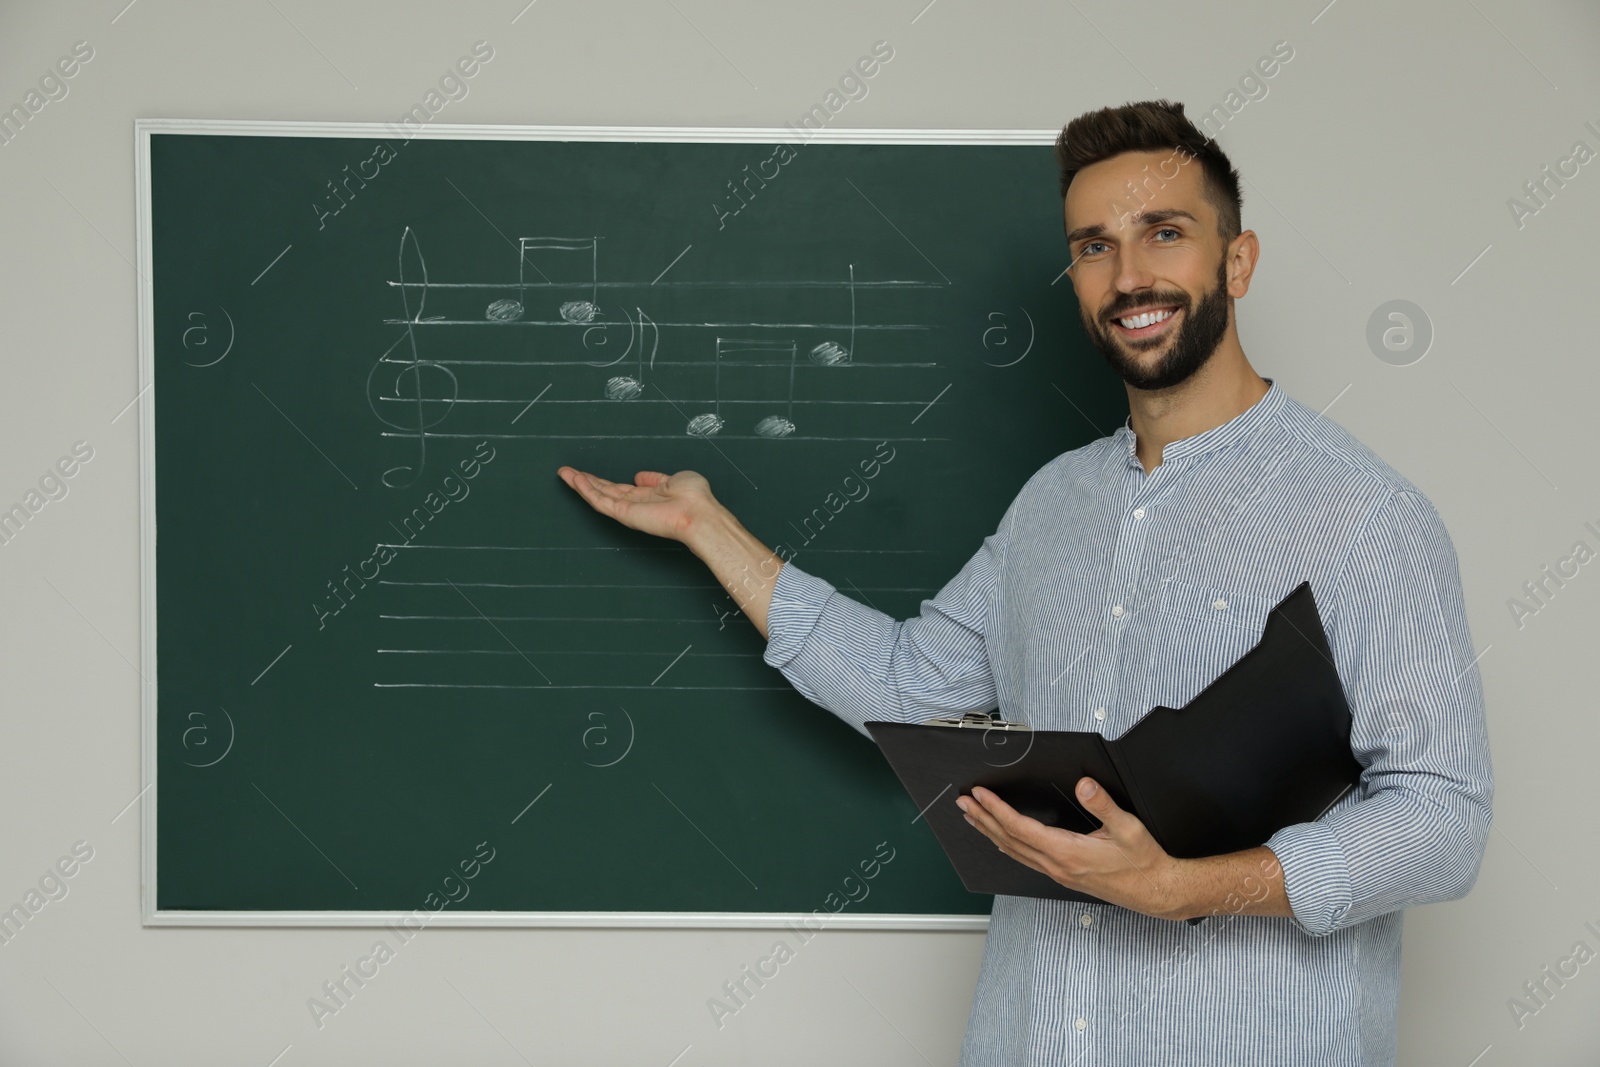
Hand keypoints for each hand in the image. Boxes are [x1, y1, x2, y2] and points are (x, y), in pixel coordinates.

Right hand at [556, 466, 720, 544]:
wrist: (699, 514)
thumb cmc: (694, 497)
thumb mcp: (674, 479)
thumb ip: (655, 477)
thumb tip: (640, 475)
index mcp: (648, 497)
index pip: (619, 488)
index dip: (603, 481)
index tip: (588, 473)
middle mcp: (636, 505)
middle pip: (604, 492)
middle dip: (585, 481)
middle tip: (567, 472)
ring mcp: (628, 511)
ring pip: (598, 496)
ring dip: (580, 484)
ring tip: (565, 473)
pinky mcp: (624, 514)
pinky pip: (600, 501)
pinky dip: (586, 490)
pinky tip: (575, 479)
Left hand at [957, 778, 1187, 920]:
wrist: (1154, 891)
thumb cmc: (1143, 862)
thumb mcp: (1127, 828)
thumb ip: (1103, 804)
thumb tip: (1084, 785)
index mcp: (1067, 852)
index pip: (1020, 828)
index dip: (997, 809)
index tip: (980, 794)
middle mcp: (1057, 865)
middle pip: (1008, 840)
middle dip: (983, 819)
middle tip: (963, 802)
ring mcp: (1058, 873)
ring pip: (1014, 851)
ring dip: (990, 832)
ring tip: (973, 817)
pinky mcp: (1063, 875)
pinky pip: (1025, 859)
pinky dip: (1007, 845)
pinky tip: (1001, 839)